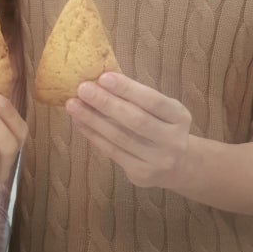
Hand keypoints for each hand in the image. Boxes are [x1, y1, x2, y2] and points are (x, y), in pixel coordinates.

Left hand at [66, 72, 191, 189]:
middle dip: (106, 103)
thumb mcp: (162, 110)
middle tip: (83, 89)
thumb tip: (101, 77)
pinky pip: (112, 152)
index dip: (128, 89)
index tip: (103, 77)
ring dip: (93, 120)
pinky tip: (80, 122)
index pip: (153, 101)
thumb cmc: (162, 126)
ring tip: (73, 104)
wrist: (179, 166)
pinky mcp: (141, 174)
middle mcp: (173, 140)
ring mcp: (158, 160)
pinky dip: (93, 135)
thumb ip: (138, 96)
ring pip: (120, 138)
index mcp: (179, 117)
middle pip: (136, 121)